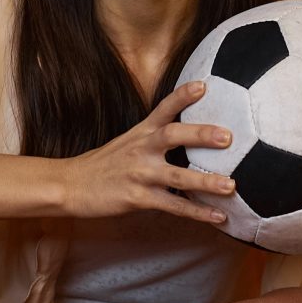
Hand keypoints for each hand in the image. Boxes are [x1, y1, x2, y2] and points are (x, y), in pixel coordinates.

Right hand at [60, 82, 236, 224]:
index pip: (164, 108)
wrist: (70, 185)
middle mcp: (142, 149)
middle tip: (228, 137)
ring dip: (206, 182)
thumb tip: (188, 133)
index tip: (203, 86)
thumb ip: (153, 136)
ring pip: (178, 176)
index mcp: (141, 132)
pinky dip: (197, 212)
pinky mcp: (137, 198)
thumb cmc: (104, 164)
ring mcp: (140, 174)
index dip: (183, 96)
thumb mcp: (127, 142)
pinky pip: (173, 205)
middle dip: (201, 135)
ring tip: (231, 186)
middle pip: (173, 135)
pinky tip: (218, 216)